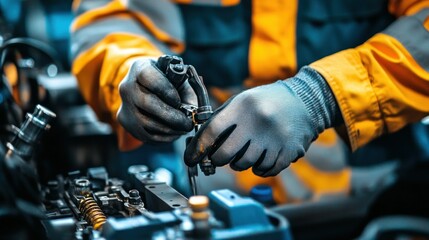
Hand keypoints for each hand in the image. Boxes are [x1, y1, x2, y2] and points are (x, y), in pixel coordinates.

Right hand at [117, 58, 196, 142]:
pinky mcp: (125, 121)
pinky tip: (174, 134)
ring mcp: (124, 105)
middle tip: (187, 123)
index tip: (179, 102)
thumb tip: (193, 111)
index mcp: (140, 68)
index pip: (148, 77)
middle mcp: (127, 86)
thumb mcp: (178, 78)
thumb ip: (187, 91)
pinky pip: (144, 134)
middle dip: (171, 116)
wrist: (146, 87)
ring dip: (169, 129)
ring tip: (183, 129)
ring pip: (146, 122)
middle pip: (147, 103)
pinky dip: (162, 137)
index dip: (166, 90)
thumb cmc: (168, 81)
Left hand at [184, 81, 318, 176]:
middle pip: (225, 154)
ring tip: (246, 151)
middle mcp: (258, 122)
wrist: (306, 101)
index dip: (198, 148)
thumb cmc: (266, 102)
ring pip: (243, 165)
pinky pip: (264, 170)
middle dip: (217, 159)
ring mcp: (274, 139)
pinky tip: (261, 156)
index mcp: (243, 106)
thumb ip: (221, 119)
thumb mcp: (242, 101)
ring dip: (239, 163)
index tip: (191, 158)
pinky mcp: (288, 152)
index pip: (212, 131)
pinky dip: (258, 168)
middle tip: (220, 156)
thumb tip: (199, 144)